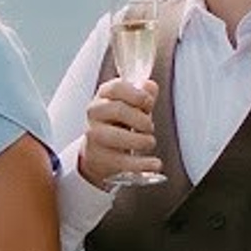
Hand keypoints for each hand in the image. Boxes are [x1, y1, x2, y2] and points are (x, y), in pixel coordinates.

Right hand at [79, 74, 161, 191]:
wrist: (99, 151)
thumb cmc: (119, 123)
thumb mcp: (131, 105)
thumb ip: (143, 94)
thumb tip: (150, 86)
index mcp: (103, 96)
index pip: (116, 88)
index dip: (137, 94)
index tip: (149, 103)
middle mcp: (94, 113)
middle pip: (118, 110)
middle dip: (141, 120)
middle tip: (149, 127)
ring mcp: (95, 136)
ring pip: (118, 137)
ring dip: (142, 141)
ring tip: (149, 142)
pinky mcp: (101, 158)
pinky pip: (123, 161)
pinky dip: (143, 164)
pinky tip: (155, 164)